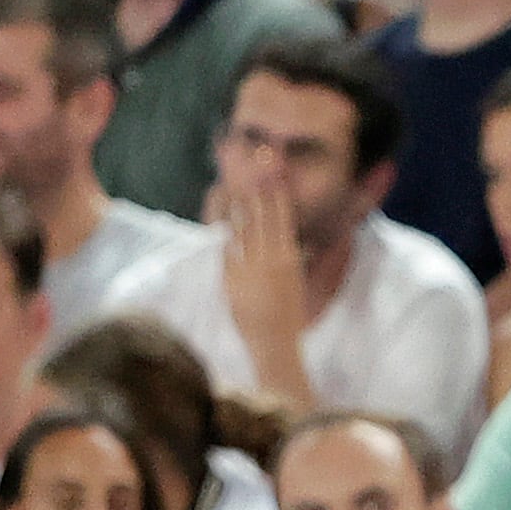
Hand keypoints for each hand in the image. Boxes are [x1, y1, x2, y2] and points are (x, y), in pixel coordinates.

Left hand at [222, 180, 306, 355]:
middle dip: (256, 190)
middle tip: (251, 167)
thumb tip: (289, 244)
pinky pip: (225, 246)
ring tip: (229, 183)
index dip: (275, 196)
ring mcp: (249, 267)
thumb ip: (287, 260)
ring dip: (235, 204)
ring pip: (241, 227)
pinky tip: (216, 215)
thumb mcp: (293, 282)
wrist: (274, 342)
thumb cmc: (287, 315)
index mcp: (288, 258)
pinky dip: (220, 228)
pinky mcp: (231, 278)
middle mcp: (270, 258)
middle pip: (260, 216)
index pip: (281, 219)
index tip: (271, 177)